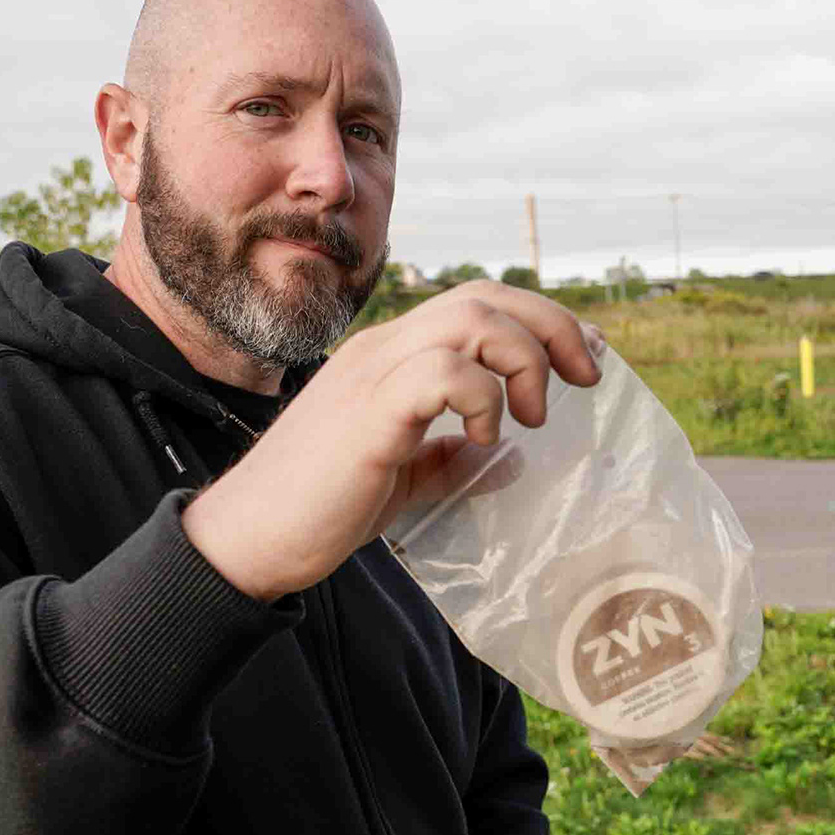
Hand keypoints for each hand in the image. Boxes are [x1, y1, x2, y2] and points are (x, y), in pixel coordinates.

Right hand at [181, 281, 604, 601]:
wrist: (252, 538)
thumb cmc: (321, 508)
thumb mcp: (403, 477)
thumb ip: (448, 458)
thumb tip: (508, 458)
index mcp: (392, 357)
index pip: (478, 304)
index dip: (541, 320)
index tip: (583, 360)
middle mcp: (383, 350)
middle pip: (485, 297)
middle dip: (551, 328)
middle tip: (583, 381)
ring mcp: (373, 374)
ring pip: (470, 320)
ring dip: (522, 360)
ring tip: (529, 417)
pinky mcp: (370, 413)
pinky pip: (442, 372)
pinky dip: (481, 398)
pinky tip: (485, 438)